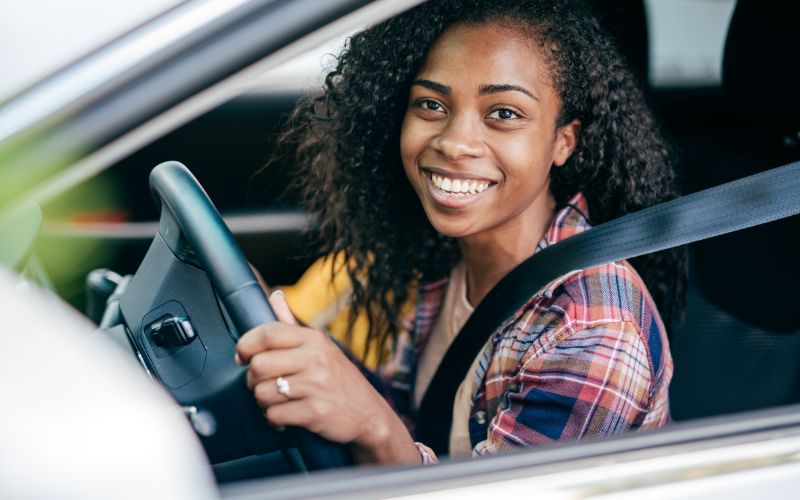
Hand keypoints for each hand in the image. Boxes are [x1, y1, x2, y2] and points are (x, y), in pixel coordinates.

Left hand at [236, 291, 419, 464]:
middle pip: (258, 365)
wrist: (370, 415)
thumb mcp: (321, 348)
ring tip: (278, 402)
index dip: (246, 345)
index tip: (242, 356)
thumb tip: (275, 296)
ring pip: (262, 392)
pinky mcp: (315, 412)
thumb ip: (292, 325)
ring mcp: (316, 385)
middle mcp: (315, 359)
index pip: (267, 333)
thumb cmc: (340, 380)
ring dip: (264, 402)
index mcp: (314, 339)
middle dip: (253, 380)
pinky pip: (274, 415)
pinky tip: (285, 418)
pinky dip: (274, 420)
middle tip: (263, 385)